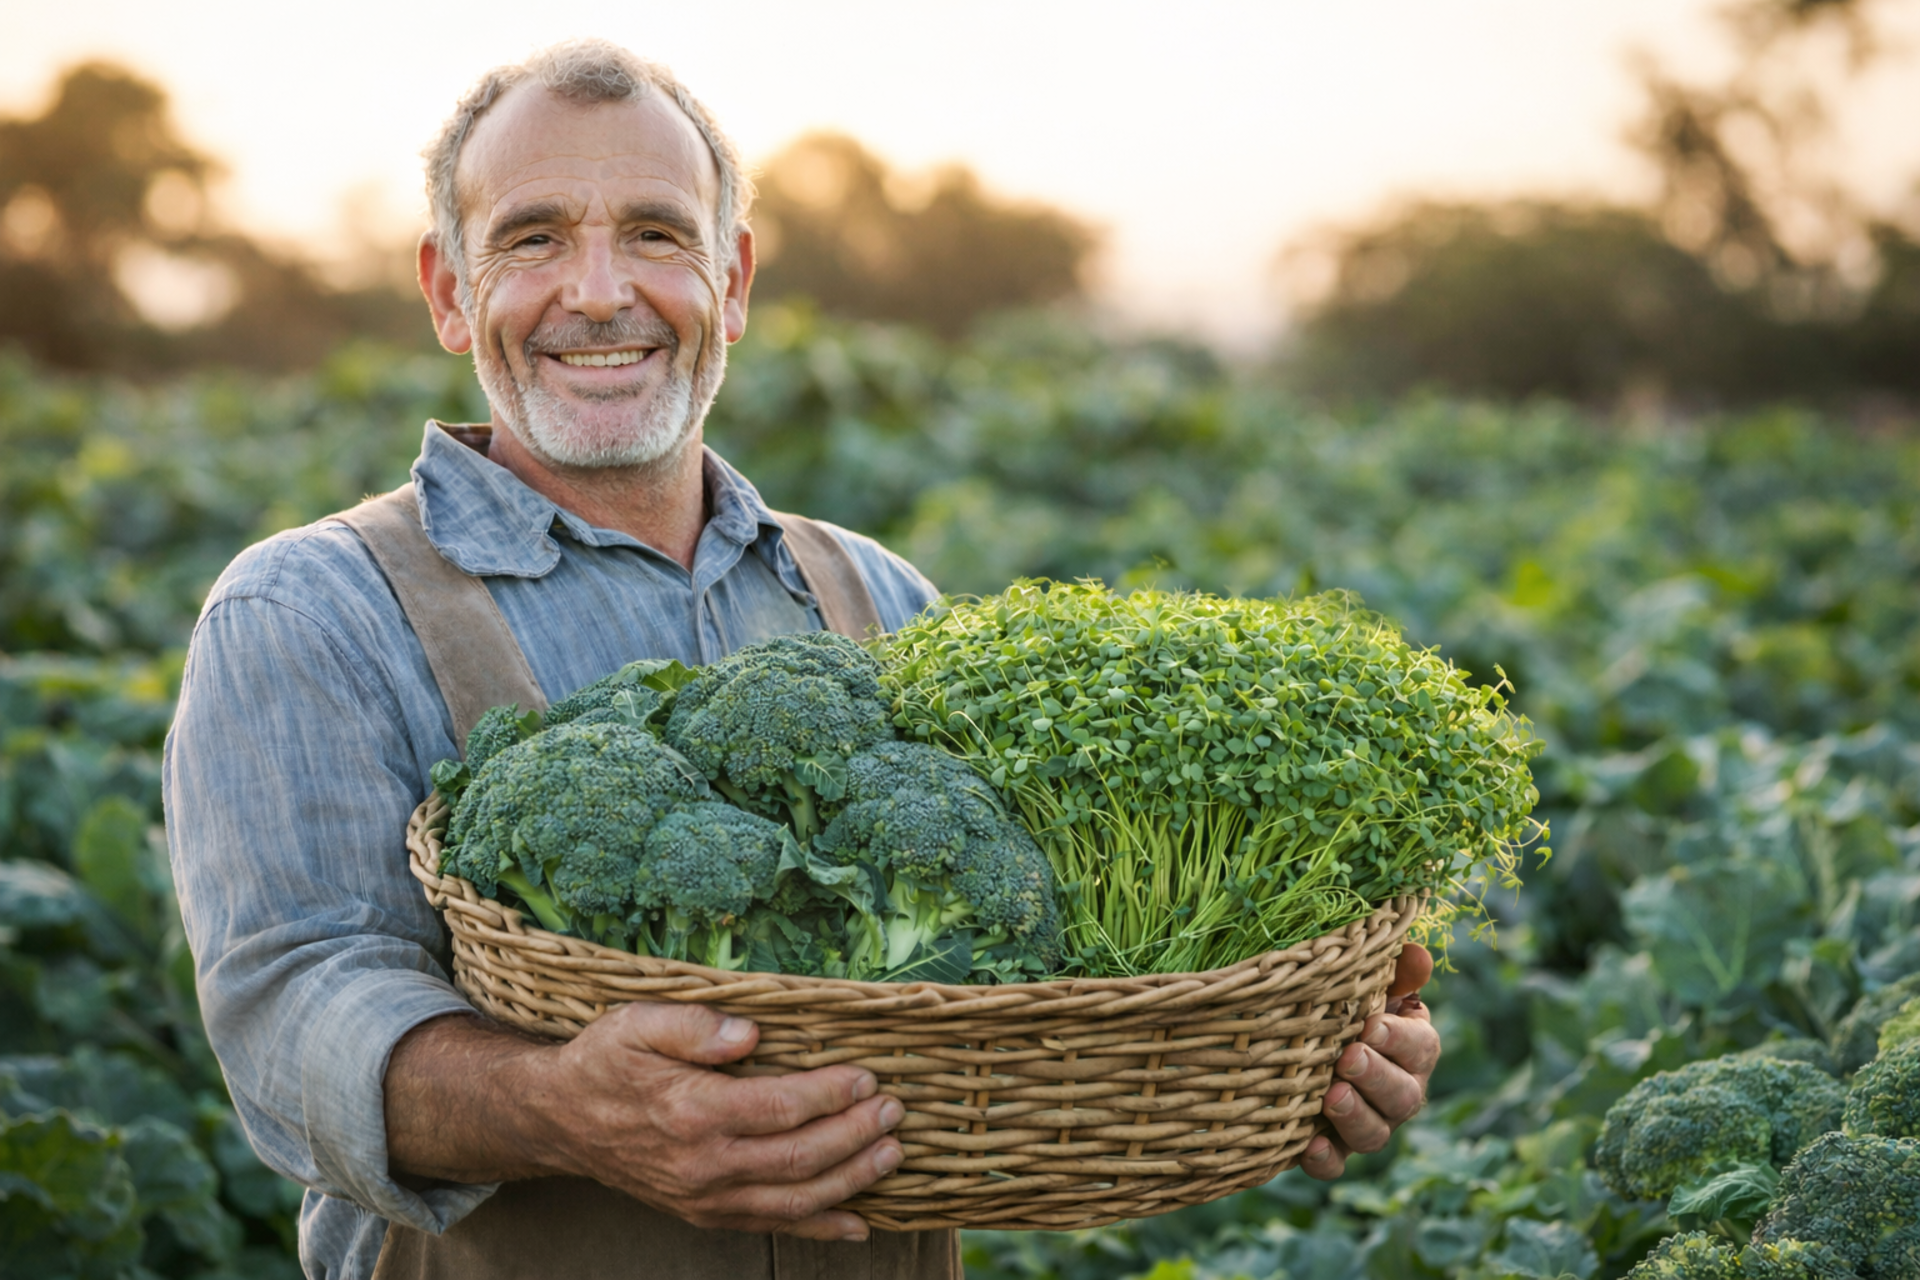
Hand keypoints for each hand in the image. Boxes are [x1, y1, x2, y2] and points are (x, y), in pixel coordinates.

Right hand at [535, 1002, 903, 1239]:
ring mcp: (705, 1197)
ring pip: (793, 1201)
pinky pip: (771, 1226)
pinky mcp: (705, 1214)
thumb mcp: (638, 1023)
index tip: (867, 1077)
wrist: (560, 1119)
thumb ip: (695, 1025)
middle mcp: (702, 1163)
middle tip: (893, 1111)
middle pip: (799, 1158)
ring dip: (850, 1181)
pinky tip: (858, 1222)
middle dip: (855, 1136)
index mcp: (692, 1110)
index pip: (782, 1107)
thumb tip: (749, 1032)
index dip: (832, 1095)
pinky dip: (819, 1227)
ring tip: (891, 1155)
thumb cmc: (605, 1061)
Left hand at [1301, 941, 1439, 1179]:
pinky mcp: (1333, 1149)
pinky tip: (1308, 1145)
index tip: (1372, 1025)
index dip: (1400, 1039)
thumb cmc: (1344, 1006)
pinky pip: (1335, 1165)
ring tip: (1330, 1097)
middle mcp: (1397, 1093)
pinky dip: (1325, 1159)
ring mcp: (1367, 1125)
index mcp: (1412, 1049)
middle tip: (1348, 1058)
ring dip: (1354, 1117)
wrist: (1299, 1043)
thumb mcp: (1367, 984)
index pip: (1422, 1046)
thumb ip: (1393, 971)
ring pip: (1374, 1135)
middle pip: (1403, 1096)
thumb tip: (1415, 954)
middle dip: (1376, 1077)